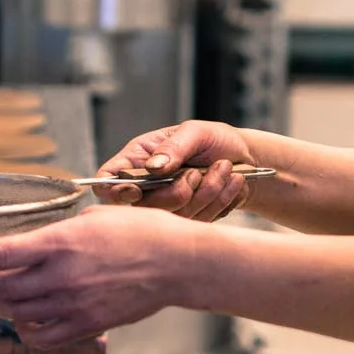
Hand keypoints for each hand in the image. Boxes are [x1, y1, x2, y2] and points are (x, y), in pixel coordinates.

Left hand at [0, 206, 203, 347]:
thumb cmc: (139, 232)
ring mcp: (73, 304)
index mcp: (59, 242)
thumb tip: (26, 249)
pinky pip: (40, 337)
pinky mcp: (87, 325)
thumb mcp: (89, 219)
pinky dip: (24, 331)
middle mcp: (61, 276)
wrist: (177, 262)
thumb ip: (53, 236)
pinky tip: (26, 320)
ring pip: (14, 314)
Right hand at [97, 120, 255, 220]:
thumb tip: (153, 167)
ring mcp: (170, 208)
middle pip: (146, 208)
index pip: (109, 180)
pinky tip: (231, 182)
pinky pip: (202, 221)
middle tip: (197, 172)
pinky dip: (222, 200)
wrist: (244, 158)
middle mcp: (149, 187)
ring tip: (224, 168)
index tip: (134, 191)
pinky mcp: (191, 221)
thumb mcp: (196, 132)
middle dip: (179, 191)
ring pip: (179, 215)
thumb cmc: (214, 140)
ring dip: (208, 190)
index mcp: (139, 159)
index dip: (113, 190)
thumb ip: (174, 147)